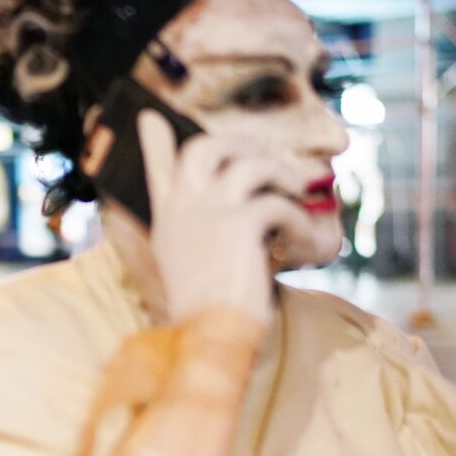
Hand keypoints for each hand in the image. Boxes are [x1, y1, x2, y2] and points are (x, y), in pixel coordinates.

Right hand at [137, 110, 319, 324]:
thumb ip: (201, 235)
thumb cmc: (205, 312)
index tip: (150, 119)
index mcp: (167, 220)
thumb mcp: (191, 269)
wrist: (208, 336)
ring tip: (301, 191)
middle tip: (270, 157)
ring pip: (252, 164)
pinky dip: (300, 222)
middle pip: (206, 147)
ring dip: (284, 174)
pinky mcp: (240, 222)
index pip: (158, 170)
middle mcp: (183, 208)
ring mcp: (209, 210)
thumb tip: (235, 216)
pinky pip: (280, 204)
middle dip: (244, 144)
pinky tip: (304, 242)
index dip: (155, 143)